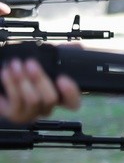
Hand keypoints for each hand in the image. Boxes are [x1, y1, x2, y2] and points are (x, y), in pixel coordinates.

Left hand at [0, 3, 81, 122]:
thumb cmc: (21, 69)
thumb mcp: (42, 59)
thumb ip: (60, 54)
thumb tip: (77, 48)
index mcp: (58, 96)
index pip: (73, 102)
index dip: (71, 92)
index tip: (62, 78)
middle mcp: (47, 107)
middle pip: (52, 99)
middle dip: (40, 79)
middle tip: (30, 63)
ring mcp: (32, 113)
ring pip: (34, 100)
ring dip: (23, 80)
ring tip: (15, 65)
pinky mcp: (16, 114)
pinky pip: (17, 101)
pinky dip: (12, 84)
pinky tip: (7, 72)